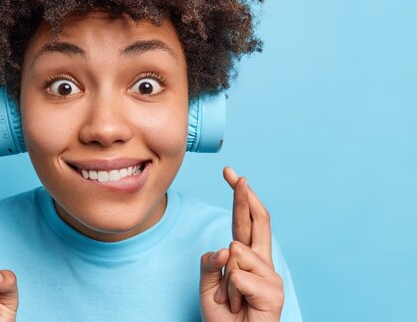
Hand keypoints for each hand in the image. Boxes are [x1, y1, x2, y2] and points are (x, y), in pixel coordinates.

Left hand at [199, 167, 283, 321]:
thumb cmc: (224, 318)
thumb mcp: (207, 287)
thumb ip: (210, 264)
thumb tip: (225, 249)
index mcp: (247, 258)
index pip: (244, 221)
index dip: (240, 197)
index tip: (232, 174)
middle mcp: (262, 262)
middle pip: (256, 221)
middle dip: (244, 197)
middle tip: (237, 175)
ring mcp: (271, 276)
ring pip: (236, 253)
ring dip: (225, 281)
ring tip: (233, 301)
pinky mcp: (274, 292)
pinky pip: (238, 276)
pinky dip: (231, 292)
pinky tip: (241, 306)